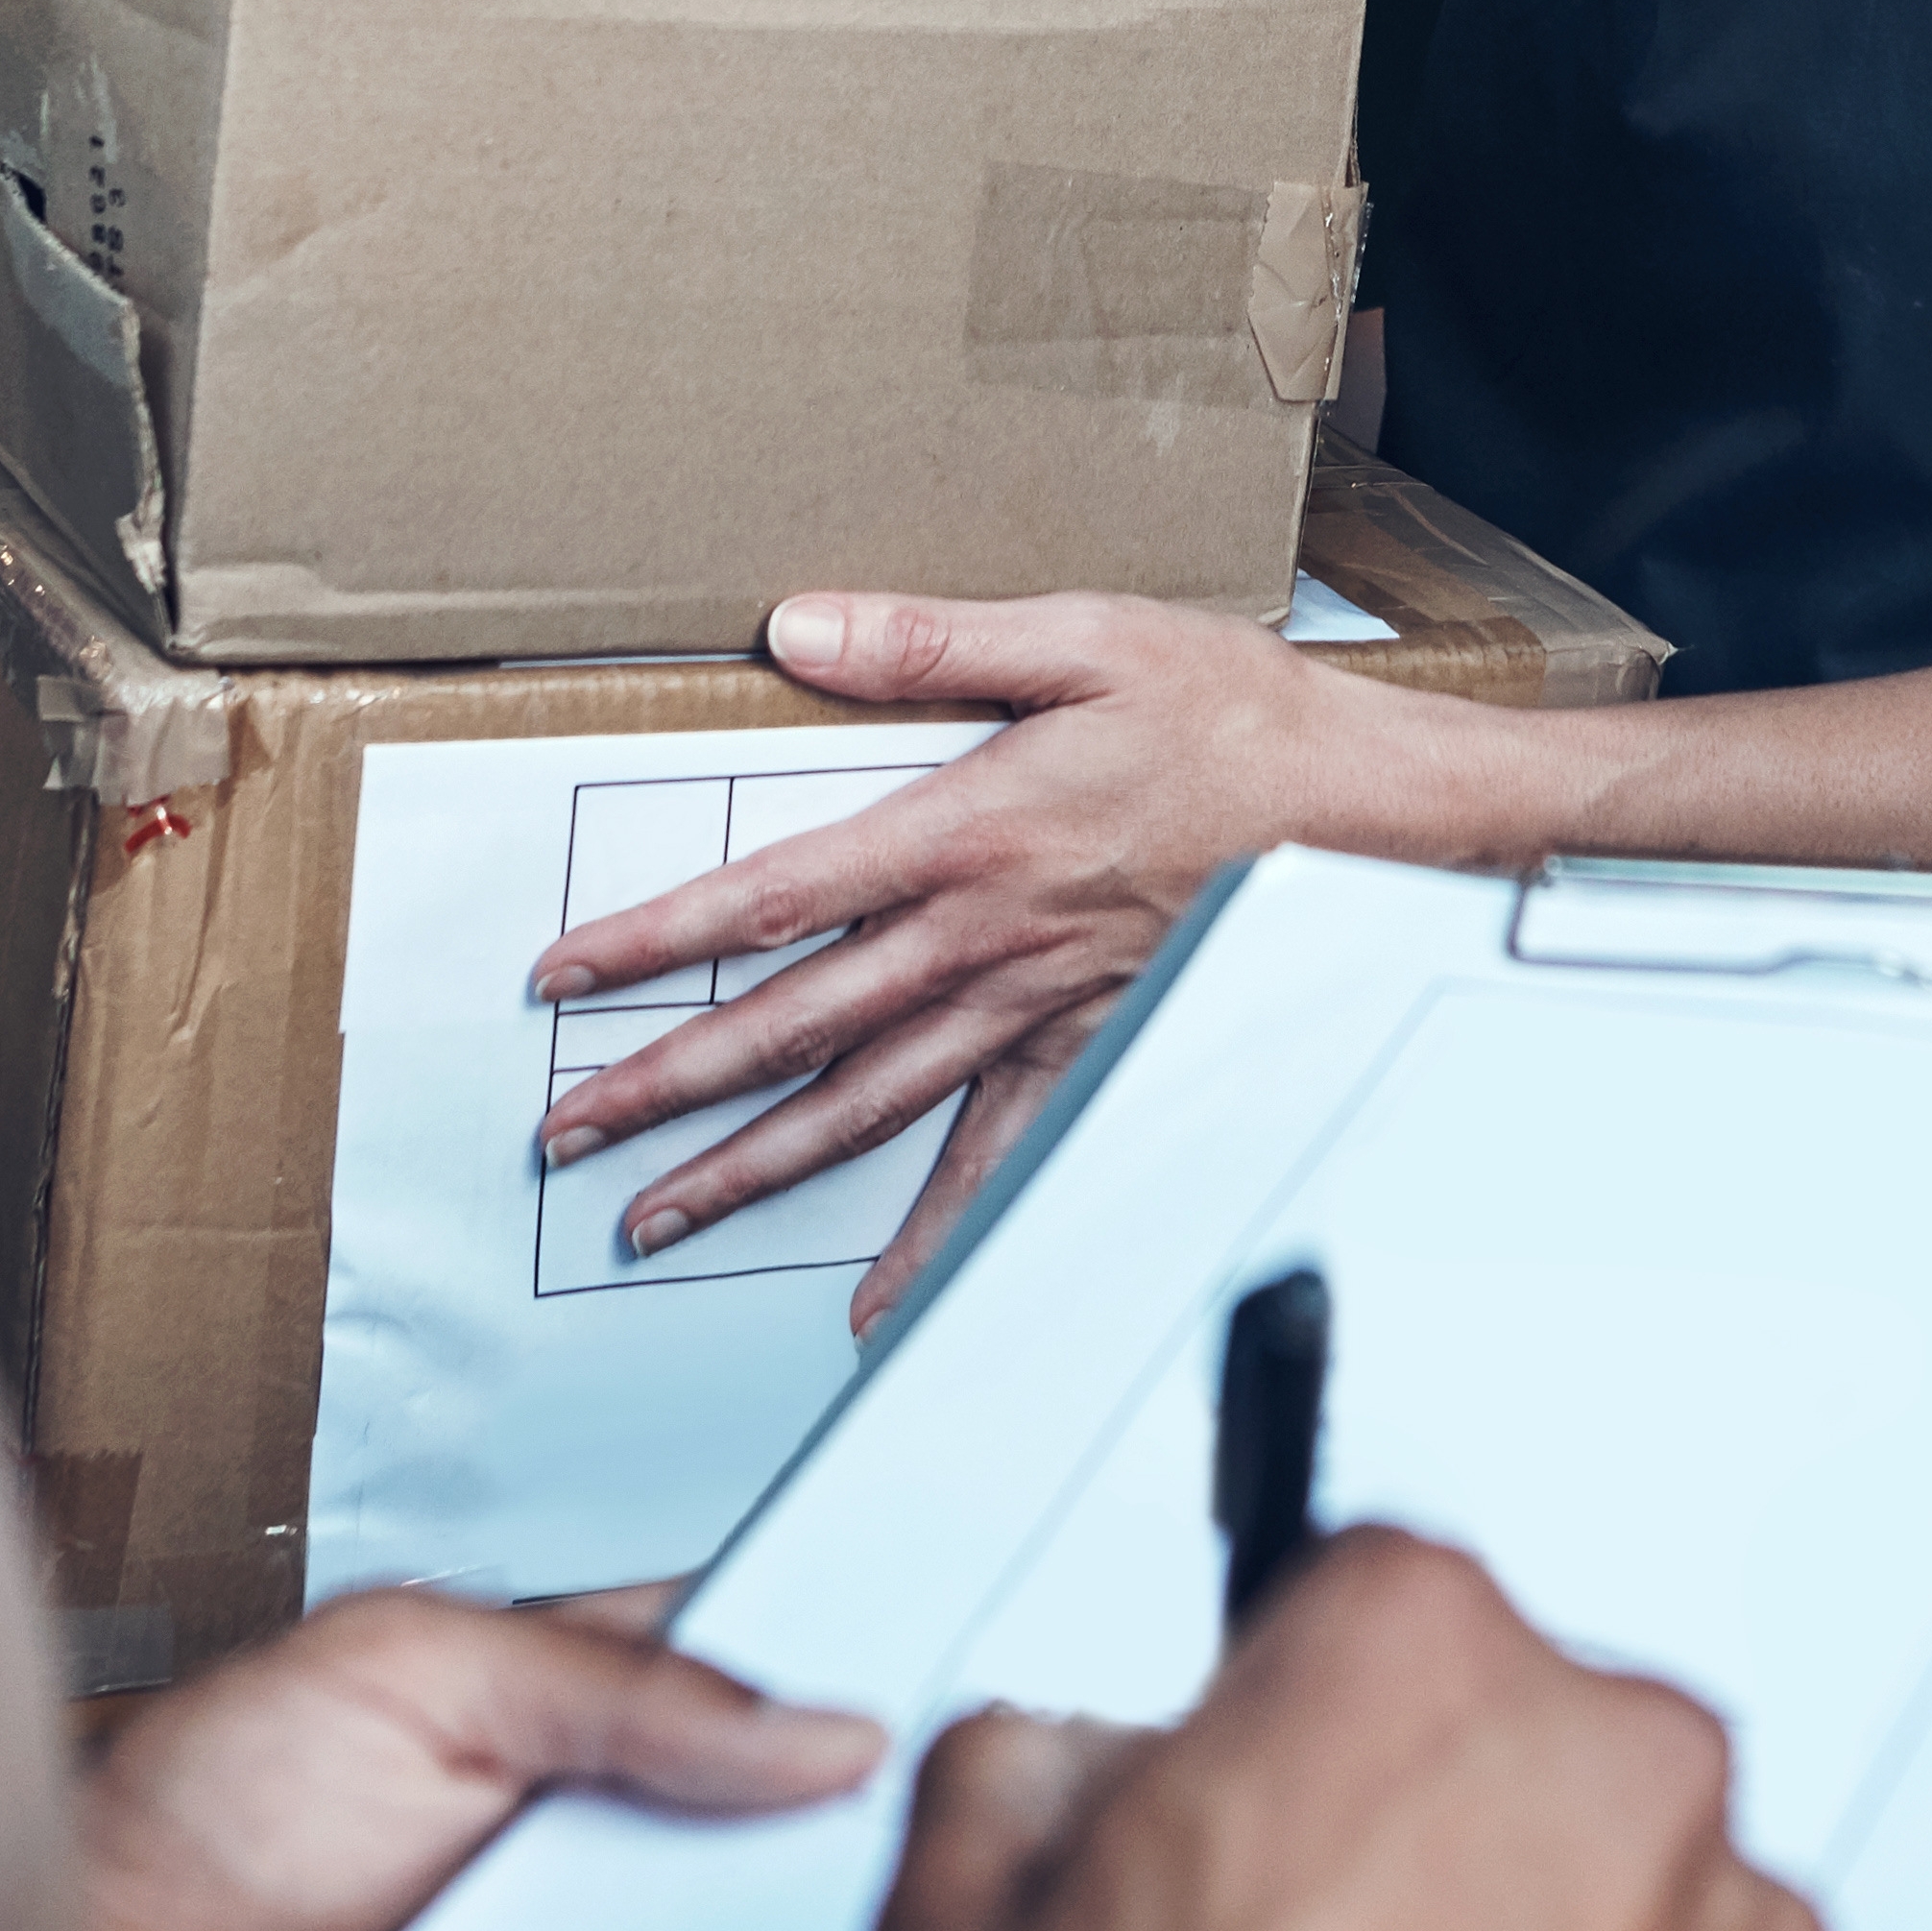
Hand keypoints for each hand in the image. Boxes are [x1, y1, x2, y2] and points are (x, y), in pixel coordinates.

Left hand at [56, 1587, 883, 1930]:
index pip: (753, 1692)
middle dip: (802, 1868)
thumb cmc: (188, 1823)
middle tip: (835, 1874)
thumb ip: (611, 1677)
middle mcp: (581, 1857)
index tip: (920, 1727)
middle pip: (763, 1861)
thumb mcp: (405, 1668)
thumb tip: (813, 1723)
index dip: (839, 1706)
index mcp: (568, 1716)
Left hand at [528, 594, 1519, 1295]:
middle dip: (667, 1082)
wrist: (1367, 810)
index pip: (770, 897)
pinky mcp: (1086, 1048)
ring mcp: (1031, 1011)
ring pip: (865, 1107)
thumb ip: (930, 638)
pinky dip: (932, 1241)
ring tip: (657, 1218)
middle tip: (564, 1132)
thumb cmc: (1231, 713)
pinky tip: (872, 1302)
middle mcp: (981, 940)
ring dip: (752, 1167)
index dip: (656, 940)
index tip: (566, 978)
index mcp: (962, 832)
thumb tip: (799, 628)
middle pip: (792, 1027)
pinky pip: (994, 1162)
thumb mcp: (1083, 636)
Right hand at [869, 1533, 1839, 1930]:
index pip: (1354, 1595)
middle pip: (1503, 1737)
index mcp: (1411, 1654)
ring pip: (1611, 1889)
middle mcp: (1610, 1754)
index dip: (1278, 1724)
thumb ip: (1021, 1770)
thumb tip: (1070, 1762)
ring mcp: (1732, 1927)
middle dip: (1415, 1837)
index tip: (1247, 1818)